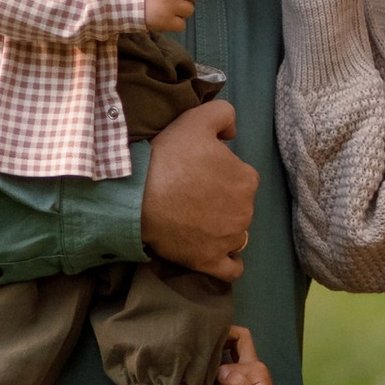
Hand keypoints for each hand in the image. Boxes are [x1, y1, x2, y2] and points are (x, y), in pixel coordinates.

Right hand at [140, 98, 255, 279]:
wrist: (137, 195)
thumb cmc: (168, 157)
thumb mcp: (197, 119)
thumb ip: (224, 115)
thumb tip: (232, 132)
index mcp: (247, 179)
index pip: (240, 177)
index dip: (220, 174)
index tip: (198, 173)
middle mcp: (245, 212)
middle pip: (237, 206)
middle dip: (221, 201)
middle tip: (191, 195)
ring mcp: (228, 239)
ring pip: (234, 234)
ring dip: (221, 229)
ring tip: (194, 221)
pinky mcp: (209, 261)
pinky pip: (231, 268)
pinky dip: (227, 263)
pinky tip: (216, 253)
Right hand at [215, 323, 320, 384]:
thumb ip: (237, 383)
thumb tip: (220, 369)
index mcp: (254, 367)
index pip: (238, 342)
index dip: (225, 337)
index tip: (207, 337)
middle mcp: (249, 368)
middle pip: (233, 345)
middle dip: (218, 346)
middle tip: (201, 354)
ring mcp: (242, 378)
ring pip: (224, 364)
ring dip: (214, 375)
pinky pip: (222, 379)